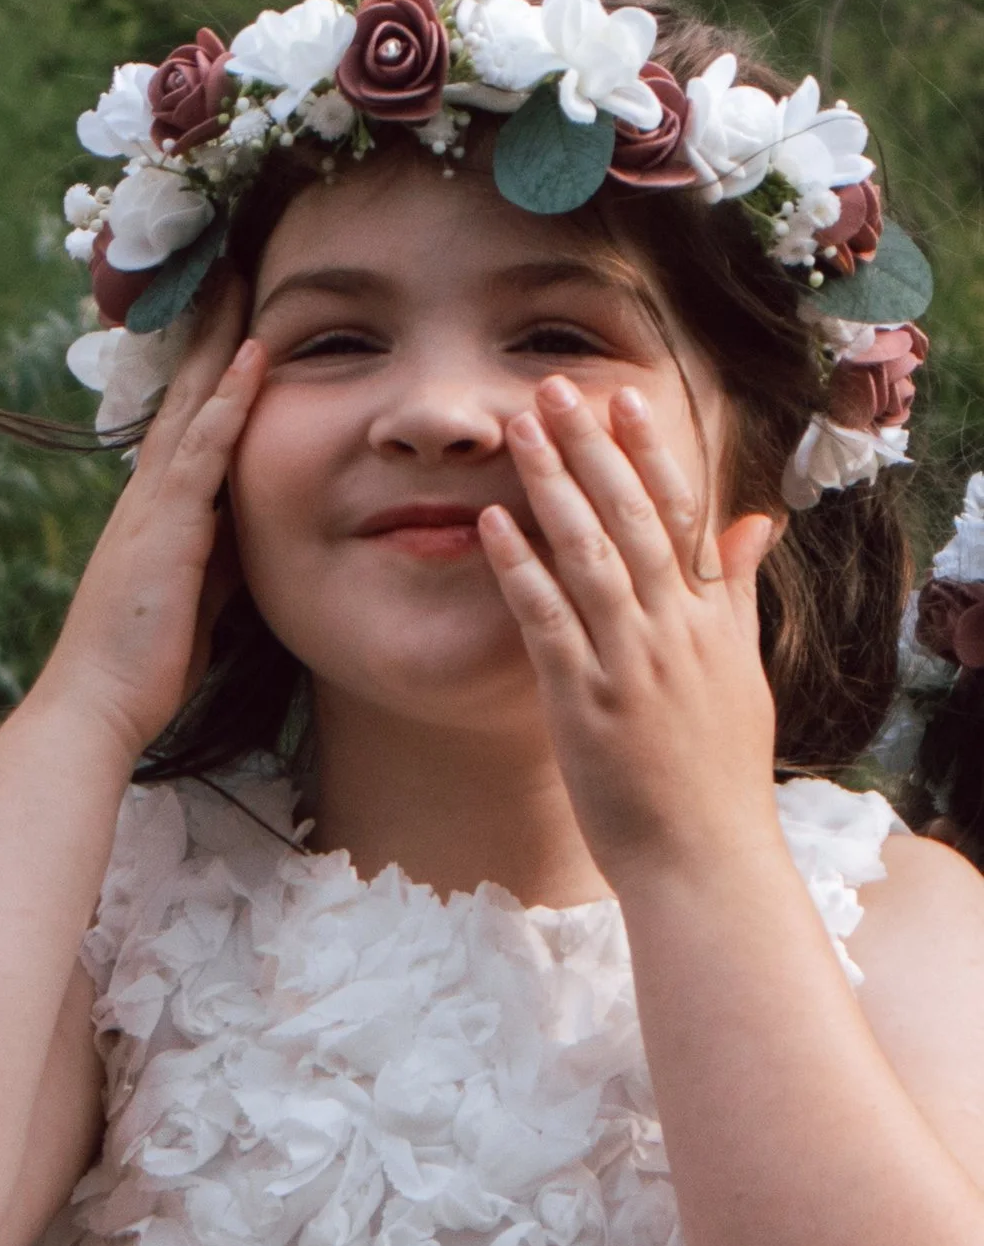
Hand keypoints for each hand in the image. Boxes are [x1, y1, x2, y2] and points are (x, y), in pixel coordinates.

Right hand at [33, 302, 265, 759]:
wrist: (95, 706)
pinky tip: (252, 355)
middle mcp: (146, 494)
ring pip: (191, 403)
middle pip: (182, 393)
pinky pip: (204, 449)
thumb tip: (248, 536)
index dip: (206, 368)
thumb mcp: (195, 600)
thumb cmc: (142, 666)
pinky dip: (229, 399)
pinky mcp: (167, 526)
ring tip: (237, 277)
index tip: (227, 318)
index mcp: (153, 512)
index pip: (186, 423)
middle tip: (224, 265)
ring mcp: (153, 504)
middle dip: (205, 330)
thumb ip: (219, 558)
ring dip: (216, 339)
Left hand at [478, 378, 780, 882]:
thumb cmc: (718, 773)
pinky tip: (493, 524)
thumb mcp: (741, 673)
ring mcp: (632, 664)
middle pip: (633, 519)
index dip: (652, 452)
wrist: (706, 857)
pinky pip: (548, 622)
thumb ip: (734, 593)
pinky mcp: (587, 703)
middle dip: (592, 449)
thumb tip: (753, 522)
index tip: (624, 398)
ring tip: (519, 431)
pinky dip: (521, 569)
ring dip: (552, 487)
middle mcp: (675, 631)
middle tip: (554, 388)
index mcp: (711, 621)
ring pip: (590, 556)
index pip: (683, 516)